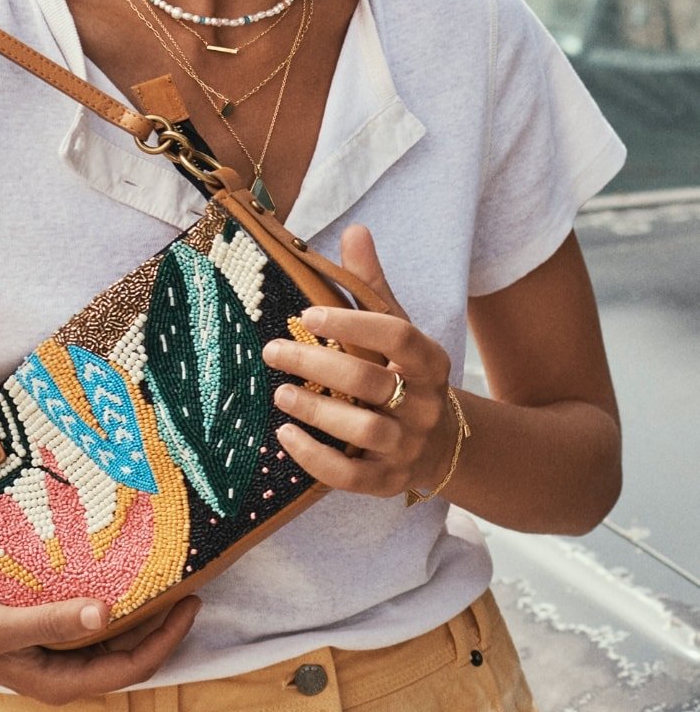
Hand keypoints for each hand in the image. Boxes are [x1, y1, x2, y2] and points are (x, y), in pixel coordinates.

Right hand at [0, 568, 200, 704]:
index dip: (165, 641)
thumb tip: (107, 615)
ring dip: (140, 615)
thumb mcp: (1, 624)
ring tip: (167, 579)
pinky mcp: (44, 629)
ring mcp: (53, 651)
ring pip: (111, 639)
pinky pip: (89, 622)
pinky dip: (112, 604)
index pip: (129, 669)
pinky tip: (121, 575)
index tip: (191, 604)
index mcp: (57, 682)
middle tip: (191, 587)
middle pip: (127, 656)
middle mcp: (61, 671)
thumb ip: (53, 621)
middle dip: (162, 629)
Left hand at [262, 225, 454, 498]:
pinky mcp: (387, 481)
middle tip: (272, 351)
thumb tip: (355, 231)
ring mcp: (407, 446)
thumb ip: (371, 285)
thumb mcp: (395, 328)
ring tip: (279, 393)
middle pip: (371, 383)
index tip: (306, 314)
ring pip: (364, 431)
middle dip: (317, 365)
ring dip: (316, 412)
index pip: (398, 336)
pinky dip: (315, 458)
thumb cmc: (403, 373)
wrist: (439, 442)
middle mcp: (424, 404)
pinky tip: (285, 436)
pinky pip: (351, 476)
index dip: (353, 323)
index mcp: (429, 360)